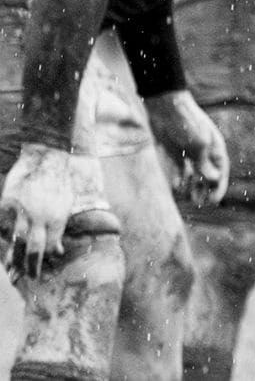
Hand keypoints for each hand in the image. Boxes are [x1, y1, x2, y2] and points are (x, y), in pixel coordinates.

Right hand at [0, 143, 77, 277]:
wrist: (45, 157)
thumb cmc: (58, 182)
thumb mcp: (66, 205)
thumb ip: (60, 228)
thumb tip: (58, 251)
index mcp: (56, 217)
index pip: (49, 247)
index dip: (44, 261)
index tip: (40, 272)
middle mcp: (39, 217)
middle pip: (33, 247)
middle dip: (31, 266)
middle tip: (29, 278)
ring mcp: (21, 210)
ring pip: (15, 239)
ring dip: (13, 255)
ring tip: (12, 269)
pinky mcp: (7, 202)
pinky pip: (1, 224)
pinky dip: (2, 234)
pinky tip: (5, 241)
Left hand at [144, 91, 229, 207]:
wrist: (165, 107)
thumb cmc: (186, 123)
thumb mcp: (197, 143)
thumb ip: (204, 163)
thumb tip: (214, 180)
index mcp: (215, 148)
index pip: (221, 172)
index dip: (218, 188)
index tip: (212, 202)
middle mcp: (205, 152)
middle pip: (208, 176)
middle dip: (205, 191)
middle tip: (199, 203)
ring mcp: (190, 153)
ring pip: (195, 176)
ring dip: (192, 187)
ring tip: (188, 197)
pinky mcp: (176, 153)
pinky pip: (180, 171)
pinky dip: (180, 180)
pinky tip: (176, 186)